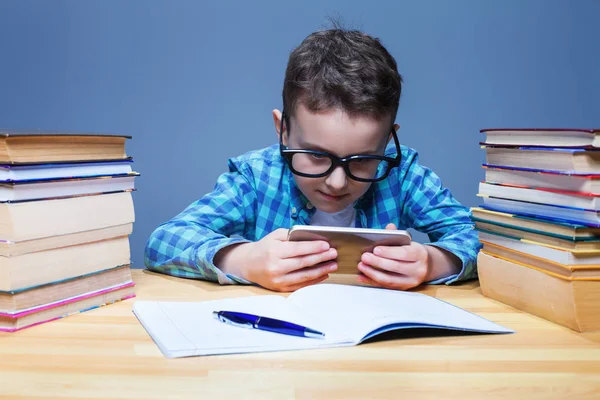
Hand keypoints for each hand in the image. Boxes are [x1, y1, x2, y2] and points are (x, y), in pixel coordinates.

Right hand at [216, 228, 337, 291]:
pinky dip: (314, 280)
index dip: (314, 247)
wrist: (247, 265)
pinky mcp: (281, 289)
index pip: (298, 249)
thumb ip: (292, 236)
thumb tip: (313, 239)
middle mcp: (276, 267)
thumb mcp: (275, 236)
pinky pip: (301, 285)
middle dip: (321, 258)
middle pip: (303, 263)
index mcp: (274, 252)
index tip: (327, 245)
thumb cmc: (264, 248)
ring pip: (304, 276)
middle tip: (334, 254)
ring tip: (333, 265)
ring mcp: (278, 280)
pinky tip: (324, 274)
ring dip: (321, 271)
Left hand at [357, 224, 428, 289]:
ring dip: (373, 273)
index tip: (376, 249)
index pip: (405, 254)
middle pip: (396, 267)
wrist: (427, 266)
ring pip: (390, 280)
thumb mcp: (408, 242)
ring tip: (361, 266)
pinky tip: (362, 276)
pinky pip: (385, 286)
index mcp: (419, 254)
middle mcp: (417, 270)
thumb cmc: (413, 252)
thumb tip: (389, 227)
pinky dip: (372, 281)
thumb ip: (397, 234)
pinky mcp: (403, 288)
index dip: (389, 252)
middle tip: (364, 257)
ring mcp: (410, 281)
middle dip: (378, 262)